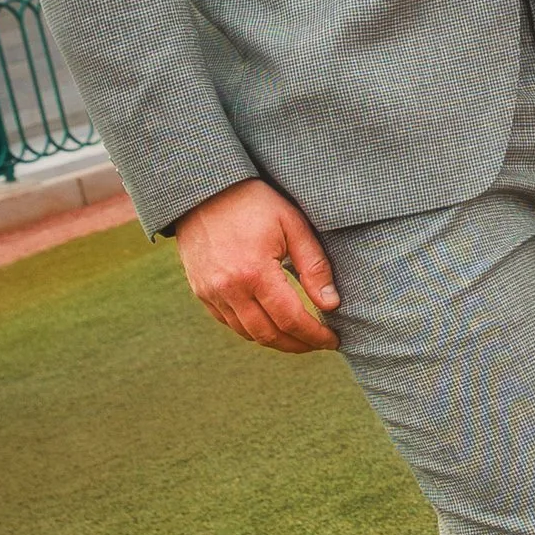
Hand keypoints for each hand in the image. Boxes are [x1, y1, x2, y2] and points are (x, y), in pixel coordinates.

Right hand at [175, 177, 341, 353]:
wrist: (203, 190)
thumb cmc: (254, 202)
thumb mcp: (292, 224)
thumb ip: (314, 266)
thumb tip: (331, 304)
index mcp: (254, 273)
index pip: (291, 319)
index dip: (315, 335)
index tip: (333, 340)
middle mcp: (228, 289)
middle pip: (269, 334)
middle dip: (298, 345)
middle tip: (319, 343)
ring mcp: (210, 293)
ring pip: (247, 333)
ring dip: (276, 341)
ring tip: (299, 337)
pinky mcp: (201, 292)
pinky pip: (228, 323)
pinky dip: (252, 330)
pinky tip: (271, 324)